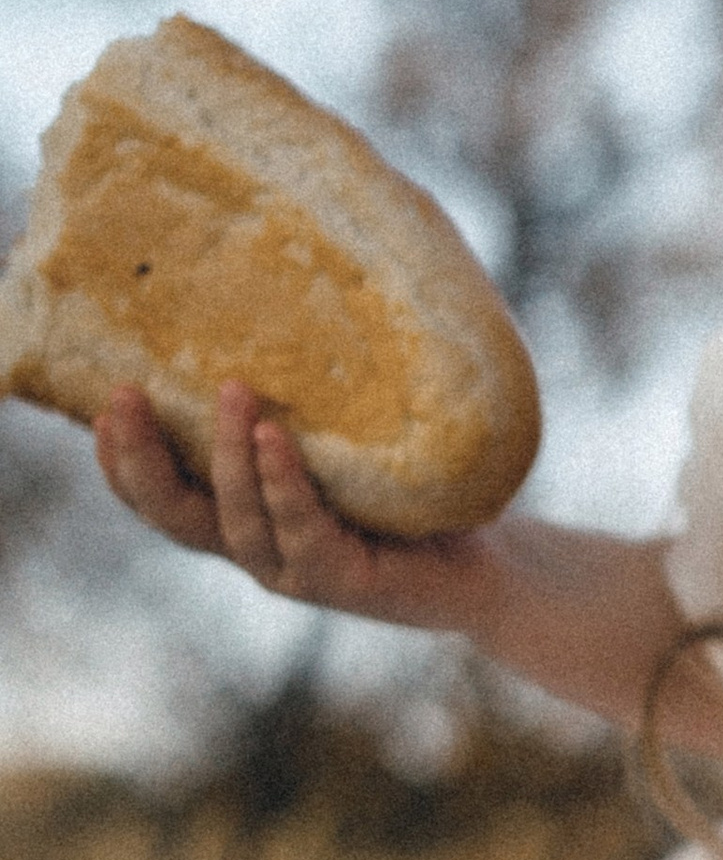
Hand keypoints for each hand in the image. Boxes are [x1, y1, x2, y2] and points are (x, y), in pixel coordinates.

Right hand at [93, 381, 491, 634]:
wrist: (488, 564)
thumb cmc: (415, 491)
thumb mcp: (354, 437)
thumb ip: (314, 393)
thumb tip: (303, 278)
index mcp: (243, 516)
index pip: (162, 499)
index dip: (120, 463)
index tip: (97, 407)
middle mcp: (258, 548)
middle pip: (175, 514)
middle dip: (139, 457)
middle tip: (122, 394)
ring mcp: (297, 570)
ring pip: (234, 520)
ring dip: (225, 454)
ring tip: (232, 391)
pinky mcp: (344, 580)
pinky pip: (301, 530)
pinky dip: (283, 483)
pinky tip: (276, 439)